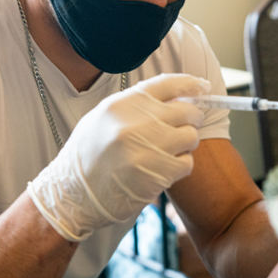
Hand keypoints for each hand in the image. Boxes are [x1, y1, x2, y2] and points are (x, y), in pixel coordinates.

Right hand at [28, 73, 209, 240]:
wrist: (73, 194)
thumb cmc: (88, 156)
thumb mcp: (104, 118)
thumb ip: (137, 106)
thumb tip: (174, 98)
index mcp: (124, 103)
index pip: (168, 84)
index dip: (191, 83)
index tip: (203, 86)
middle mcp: (138, 121)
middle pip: (187, 110)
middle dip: (190, 118)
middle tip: (182, 127)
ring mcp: (150, 147)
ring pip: (191, 136)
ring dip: (185, 144)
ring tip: (167, 151)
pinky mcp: (159, 172)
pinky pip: (187, 162)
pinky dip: (180, 166)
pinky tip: (163, 168)